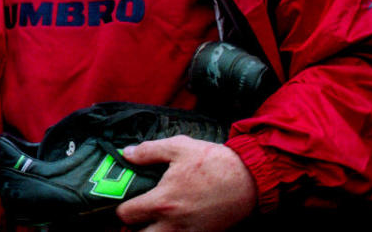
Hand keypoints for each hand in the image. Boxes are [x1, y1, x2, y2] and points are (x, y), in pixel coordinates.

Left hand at [115, 135, 255, 230]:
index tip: (124, 202)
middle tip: (135, 217)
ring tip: (152, 221)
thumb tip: (126, 153)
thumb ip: (148, 151)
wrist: (250, 179)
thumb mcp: (179, 147)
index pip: (126, 215)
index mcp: (163, 201)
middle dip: (133, 228)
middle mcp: (174, 223)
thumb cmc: (214, 161)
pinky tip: (172, 223)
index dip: (121, 209)